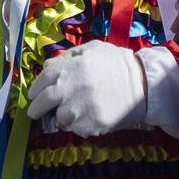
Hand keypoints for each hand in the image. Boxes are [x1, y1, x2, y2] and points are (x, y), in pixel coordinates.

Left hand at [25, 41, 146, 137]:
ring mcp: (78, 110)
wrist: (144, 83)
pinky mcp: (90, 126)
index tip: (34, 95)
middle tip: (36, 113)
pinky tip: (91, 117)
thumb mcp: (92, 49)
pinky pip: (77, 129)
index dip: (36, 89)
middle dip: (37, 109)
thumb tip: (48, 67)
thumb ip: (68, 57)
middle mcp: (67, 89)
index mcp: (67, 68)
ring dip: (63, 117)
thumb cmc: (117, 64)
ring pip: (60, 119)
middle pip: (43, 103)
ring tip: (76, 111)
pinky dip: (80, 125)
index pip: (41, 81)